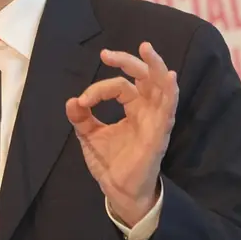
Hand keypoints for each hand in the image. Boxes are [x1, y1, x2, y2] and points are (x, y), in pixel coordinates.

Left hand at [65, 42, 178, 226]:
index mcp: (133, 108)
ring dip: (155, 66)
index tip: (82, 102)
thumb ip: (81, 117)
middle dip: (128, 61)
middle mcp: (147, 111)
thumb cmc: (110, 162)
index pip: (119, 87)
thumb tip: (71, 101)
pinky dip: (169, 92)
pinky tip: (169, 77)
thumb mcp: (89, 135)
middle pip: (144, 77)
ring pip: (161, 87)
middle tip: (106, 54)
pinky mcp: (159, 133)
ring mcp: (155, 121)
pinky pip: (168, 109)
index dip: (98, 90)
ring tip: (146, 48)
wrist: (118, 191)